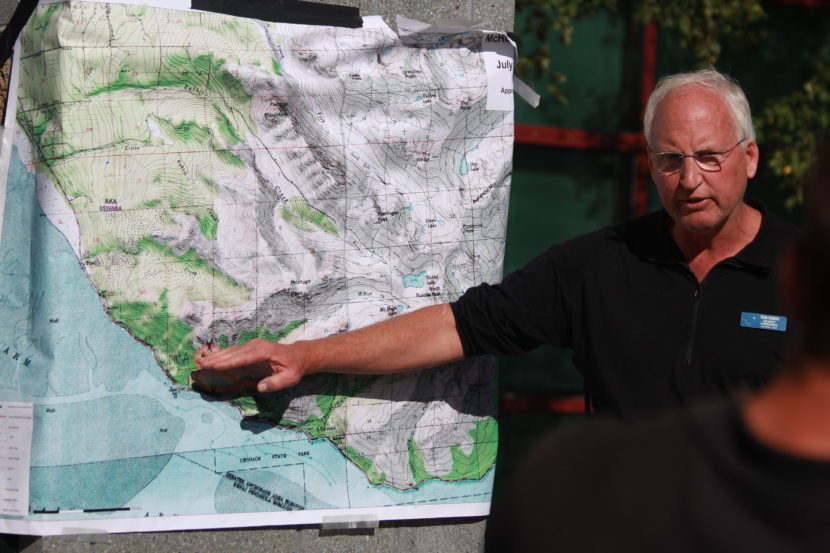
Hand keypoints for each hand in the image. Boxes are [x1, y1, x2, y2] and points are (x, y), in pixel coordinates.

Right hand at [193, 339, 307, 392]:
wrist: (298, 356)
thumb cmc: (294, 368)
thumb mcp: (290, 378)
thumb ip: (275, 383)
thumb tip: (260, 388)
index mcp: (263, 352)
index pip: (242, 357)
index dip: (227, 362)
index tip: (213, 365)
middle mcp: (255, 346)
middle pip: (233, 353)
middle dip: (216, 359)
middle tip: (200, 364)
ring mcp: (251, 347)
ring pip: (231, 352)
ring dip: (216, 357)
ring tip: (201, 361)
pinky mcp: (249, 351)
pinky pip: (233, 355)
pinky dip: (221, 358)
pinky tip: (211, 360)